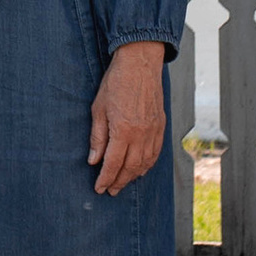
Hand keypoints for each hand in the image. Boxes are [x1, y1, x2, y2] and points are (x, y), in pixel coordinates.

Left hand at [89, 40, 167, 195]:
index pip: (113, 163)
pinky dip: (148, 165)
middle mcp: (141, 135)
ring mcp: (154, 131)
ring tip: (123, 183)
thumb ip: (97, 136)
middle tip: (110, 191)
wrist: (140, 63)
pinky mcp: (161, 126)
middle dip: (119, 181)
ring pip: (145, 163)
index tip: (99, 188)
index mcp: (124, 131)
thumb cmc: (116, 82)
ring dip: (133, 176)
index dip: (105, 178)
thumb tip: (93, 160)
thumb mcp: (98, 108)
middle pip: (130, 168)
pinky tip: (141, 169)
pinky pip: (156, 153)